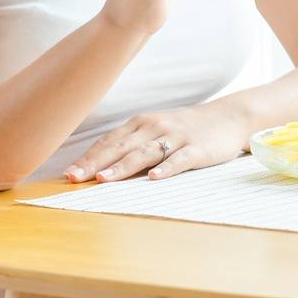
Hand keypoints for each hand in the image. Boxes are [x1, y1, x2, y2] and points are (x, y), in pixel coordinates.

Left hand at [63, 101, 250, 182]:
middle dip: (95, 164)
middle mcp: (156, 127)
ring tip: (103, 180)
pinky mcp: (198, 148)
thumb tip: (97, 166)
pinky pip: (180, 159)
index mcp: (142, 123)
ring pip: (146, 153)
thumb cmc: (186, 128)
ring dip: (123, 166)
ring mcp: (178, 136)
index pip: (109, 141)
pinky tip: (155, 178)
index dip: (88, 158)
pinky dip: (167, 168)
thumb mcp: (157, 129)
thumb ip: (132, 143)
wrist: (229, 117)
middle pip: (121, 147)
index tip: (68, 174)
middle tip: (74, 179)